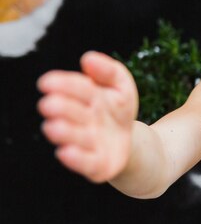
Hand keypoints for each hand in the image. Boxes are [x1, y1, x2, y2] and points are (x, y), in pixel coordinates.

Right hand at [36, 51, 138, 182]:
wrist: (130, 141)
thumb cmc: (118, 109)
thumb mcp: (122, 86)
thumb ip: (109, 71)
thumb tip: (88, 58)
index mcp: (86, 97)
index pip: (76, 88)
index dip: (64, 85)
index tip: (48, 83)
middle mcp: (82, 120)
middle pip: (71, 112)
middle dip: (61, 108)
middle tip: (50, 105)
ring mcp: (88, 143)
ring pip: (75, 137)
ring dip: (65, 133)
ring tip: (54, 127)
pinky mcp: (96, 165)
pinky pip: (86, 162)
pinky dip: (76, 158)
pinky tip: (66, 152)